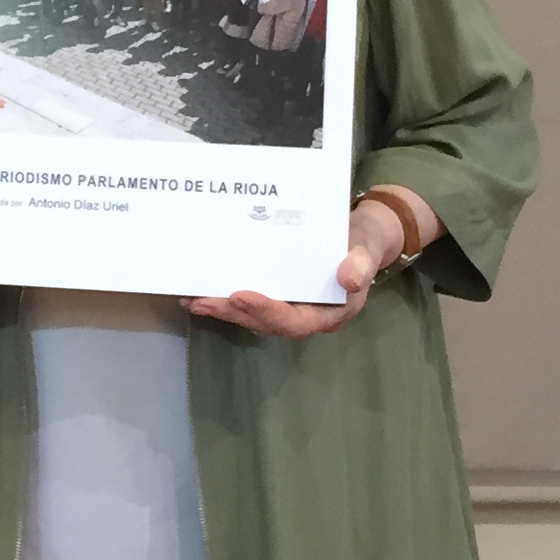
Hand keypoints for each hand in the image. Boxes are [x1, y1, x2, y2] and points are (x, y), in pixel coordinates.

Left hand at [185, 197, 405, 341]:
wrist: (360, 236)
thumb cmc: (363, 242)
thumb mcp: (366, 248)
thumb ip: (361, 263)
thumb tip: (350, 279)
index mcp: (331, 312)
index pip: (295, 321)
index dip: (266, 311)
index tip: (239, 296)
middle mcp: (307, 315)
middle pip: (267, 323)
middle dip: (234, 313)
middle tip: (203, 300)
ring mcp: (291, 307)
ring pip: (254, 316)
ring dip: (224, 310)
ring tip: (193, 299)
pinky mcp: (278, 296)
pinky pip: (250, 302)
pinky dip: (226, 299)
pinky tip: (199, 291)